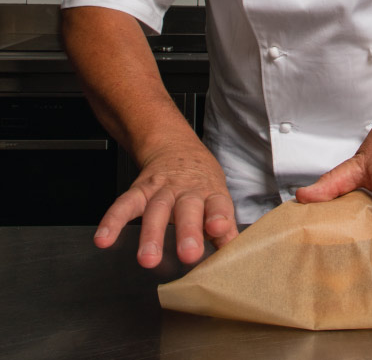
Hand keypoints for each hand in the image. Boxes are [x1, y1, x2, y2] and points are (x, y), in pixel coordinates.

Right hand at [93, 142, 238, 267]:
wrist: (175, 148)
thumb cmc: (201, 183)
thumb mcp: (218, 200)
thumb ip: (224, 228)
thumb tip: (232, 253)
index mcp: (211, 194)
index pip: (219, 205)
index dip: (220, 217)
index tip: (220, 229)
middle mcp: (187, 191)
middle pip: (188, 209)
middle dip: (188, 232)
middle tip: (189, 254)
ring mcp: (162, 189)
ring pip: (157, 210)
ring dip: (151, 235)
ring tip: (148, 259)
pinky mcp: (140, 190)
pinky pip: (125, 205)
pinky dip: (112, 221)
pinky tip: (104, 239)